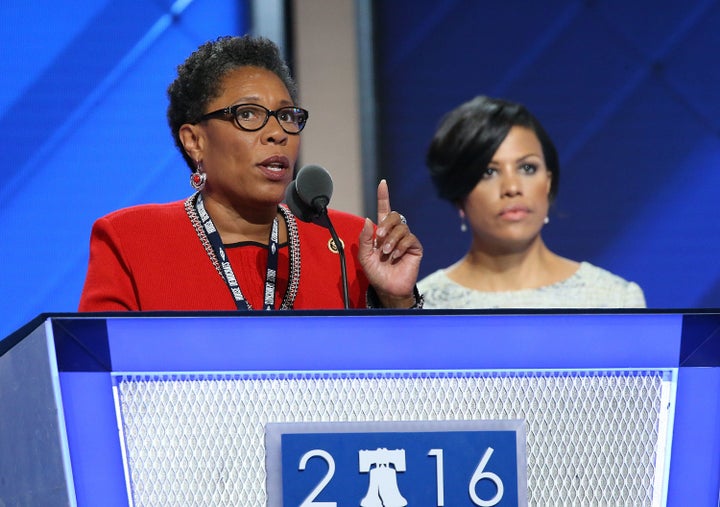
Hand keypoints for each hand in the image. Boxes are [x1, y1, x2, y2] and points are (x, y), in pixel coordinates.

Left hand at [358, 179, 422, 307]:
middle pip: (394, 215)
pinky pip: (409, 238)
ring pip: (401, 227)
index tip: (382, 183)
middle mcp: (394, 233)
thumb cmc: (376, 273)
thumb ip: (364, 239)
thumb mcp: (365, 257)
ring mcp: (405, 239)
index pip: (384, 210)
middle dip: (385, 224)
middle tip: (379, 238)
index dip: (383, 196)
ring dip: (391, 239)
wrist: (388, 289)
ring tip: (386, 253)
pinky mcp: (414, 247)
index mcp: (381, 232)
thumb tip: (369, 220)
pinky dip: (400, 246)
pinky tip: (395, 256)